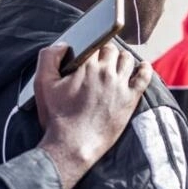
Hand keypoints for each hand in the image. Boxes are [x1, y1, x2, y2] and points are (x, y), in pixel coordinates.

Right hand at [33, 42, 151, 188]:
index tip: (89, 55)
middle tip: (101, 62)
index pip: (94, 43)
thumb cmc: (58, 116)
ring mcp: (120, 85)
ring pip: (128, 59)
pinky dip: (145, 68)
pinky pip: (144, 77)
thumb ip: (49, 57)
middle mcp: (105, 72)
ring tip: (117, 65)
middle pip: (111, 49)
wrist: (74, 145)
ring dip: (122, 59)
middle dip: (106, 52)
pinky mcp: (131, 99)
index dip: (91, 48)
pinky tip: (142, 67)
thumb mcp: (42, 84)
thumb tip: (64, 45)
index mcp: (85, 66)